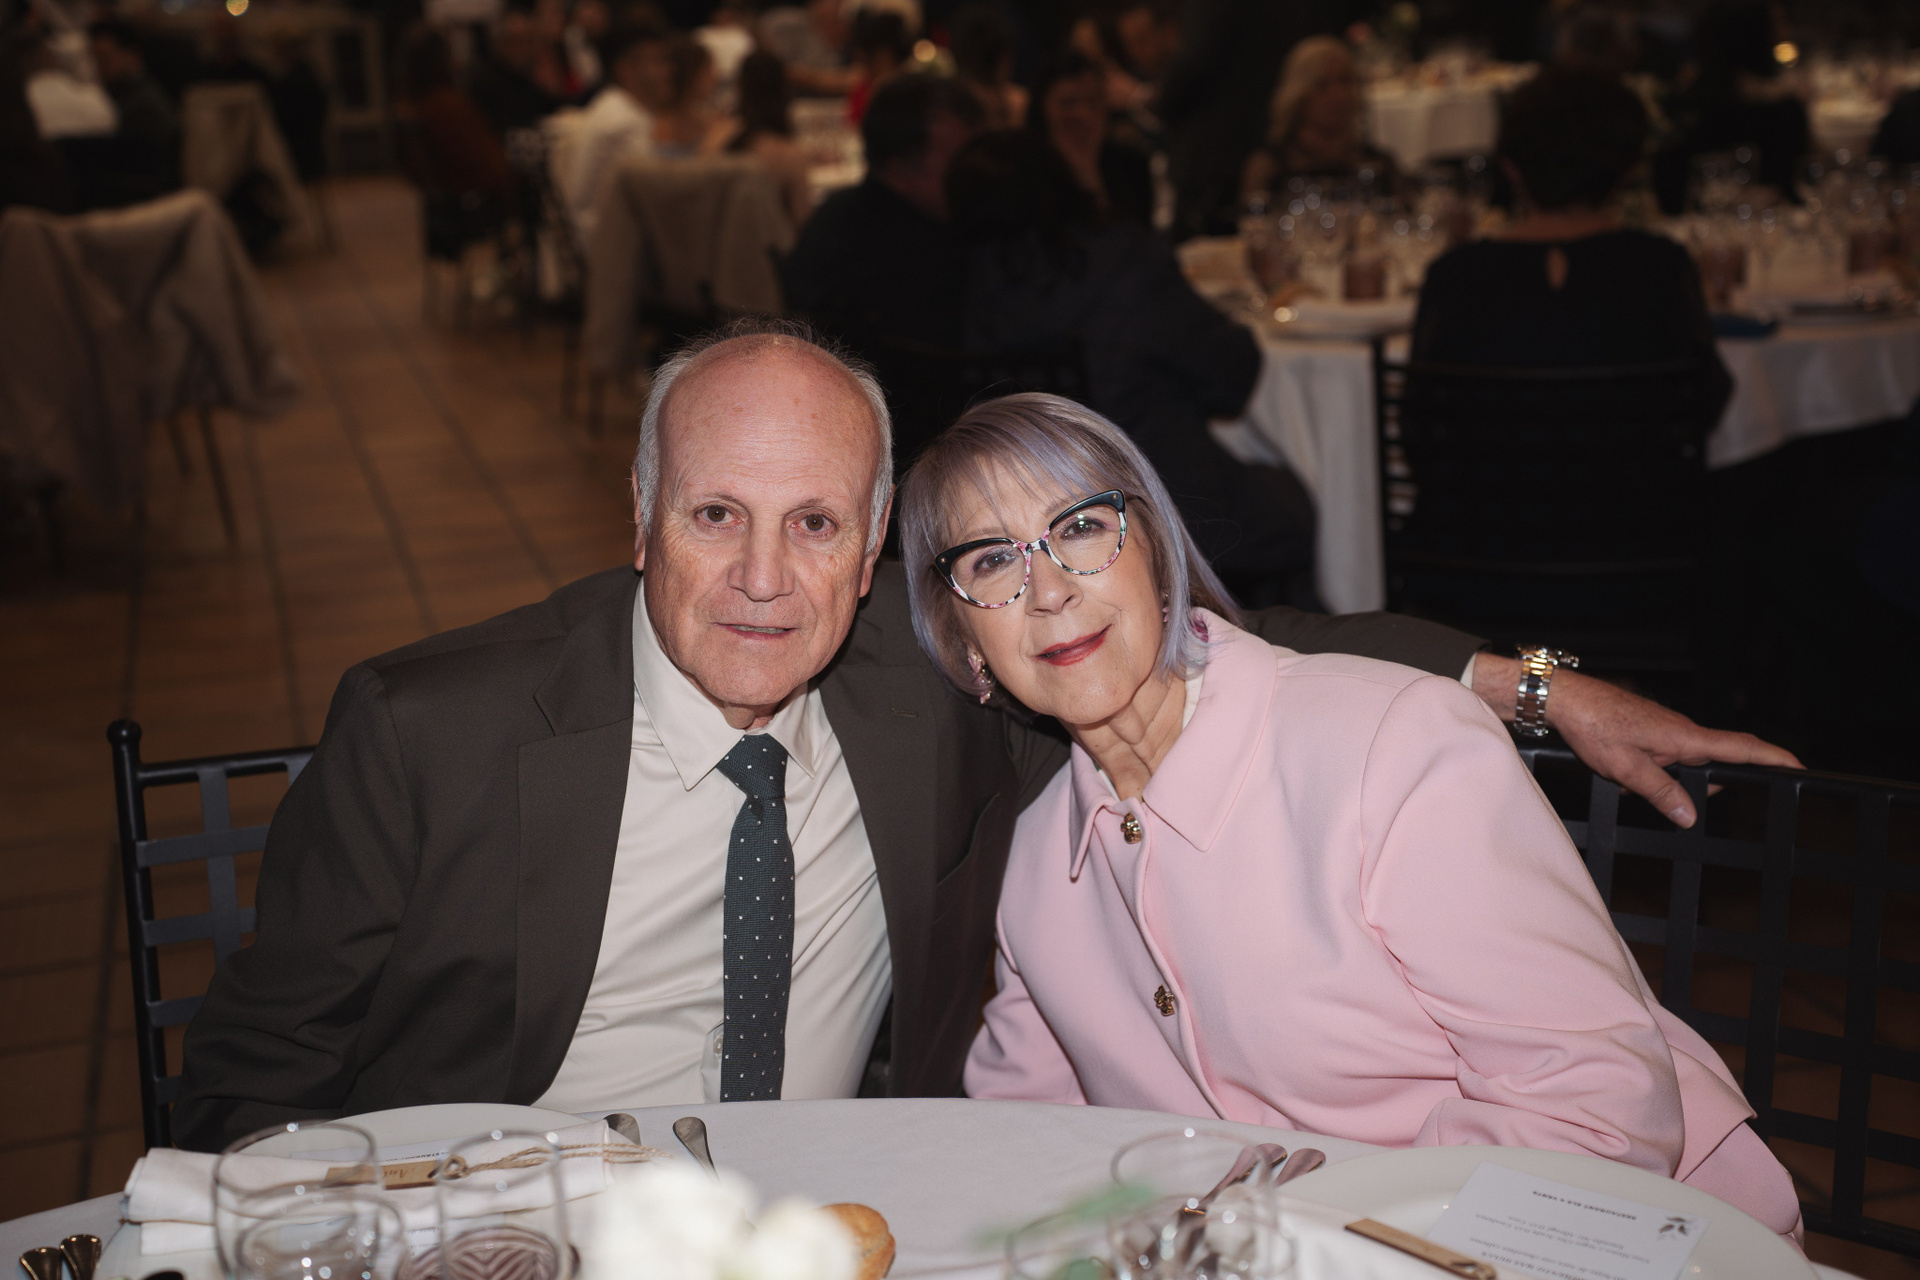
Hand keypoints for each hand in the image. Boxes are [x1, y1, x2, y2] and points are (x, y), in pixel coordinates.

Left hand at [1472, 655, 1802, 827]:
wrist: (1563, 699)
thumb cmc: (1593, 726)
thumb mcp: (1625, 768)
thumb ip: (1659, 792)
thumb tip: (1689, 815)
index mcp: (1685, 737)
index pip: (1741, 748)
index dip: (1773, 759)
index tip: (1800, 768)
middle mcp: (1682, 731)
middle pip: (1712, 765)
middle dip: (1697, 787)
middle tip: (1667, 797)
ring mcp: (1666, 730)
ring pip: (1681, 765)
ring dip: (1662, 781)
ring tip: (1627, 780)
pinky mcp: (1650, 731)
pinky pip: (1661, 758)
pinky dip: (1646, 772)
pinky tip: (1619, 773)